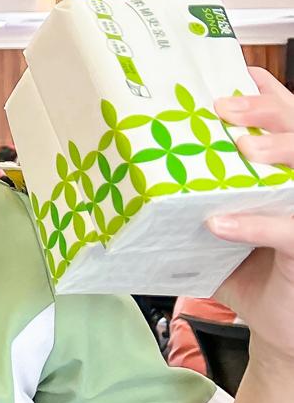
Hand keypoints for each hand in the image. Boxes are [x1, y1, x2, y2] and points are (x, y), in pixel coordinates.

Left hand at [210, 67, 293, 365]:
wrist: (278, 327)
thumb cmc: (250, 271)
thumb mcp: (214, 227)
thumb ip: (188, 200)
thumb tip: (124, 181)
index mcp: (282, 171)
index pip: (283, 119)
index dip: (267, 93)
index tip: (235, 75)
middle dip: (267, 110)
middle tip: (226, 108)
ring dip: (277, 150)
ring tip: (242, 149)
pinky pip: (289, 229)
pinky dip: (256, 224)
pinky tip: (220, 223)